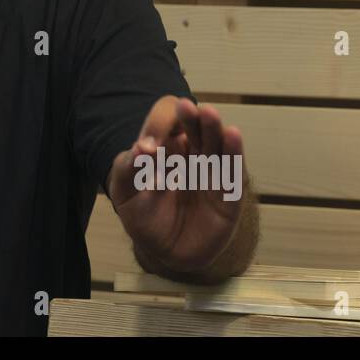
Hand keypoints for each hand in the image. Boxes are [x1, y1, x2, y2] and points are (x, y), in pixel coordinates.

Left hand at [108, 95, 246, 274]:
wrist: (164, 251)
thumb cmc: (143, 215)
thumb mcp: (125, 192)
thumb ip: (128, 169)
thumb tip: (141, 147)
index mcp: (165, 145)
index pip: (166, 120)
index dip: (158, 125)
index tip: (147, 145)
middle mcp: (192, 153)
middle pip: (195, 126)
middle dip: (190, 117)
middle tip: (186, 107)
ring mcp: (212, 172)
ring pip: (216, 143)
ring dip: (213, 128)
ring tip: (209, 113)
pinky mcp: (229, 194)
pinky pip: (232, 170)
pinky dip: (234, 152)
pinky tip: (233, 134)